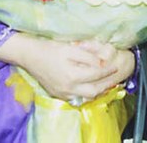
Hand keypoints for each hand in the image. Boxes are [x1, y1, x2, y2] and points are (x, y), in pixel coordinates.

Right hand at [0, 34, 134, 100]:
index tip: (117, 65)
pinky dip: (87, 93)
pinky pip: (77, 97)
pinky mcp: (58, 94)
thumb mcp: (71, 48)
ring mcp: (62, 93)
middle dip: (107, 84)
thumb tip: (102, 63)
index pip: (96, 75)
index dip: (108, 70)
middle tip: (116, 76)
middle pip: (94, 91)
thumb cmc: (50, 48)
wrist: (29, 55)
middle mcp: (68, 88)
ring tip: (108, 82)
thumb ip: (88, 56)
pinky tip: (92, 85)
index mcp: (72, 75)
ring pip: (86, 97)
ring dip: (98, 90)